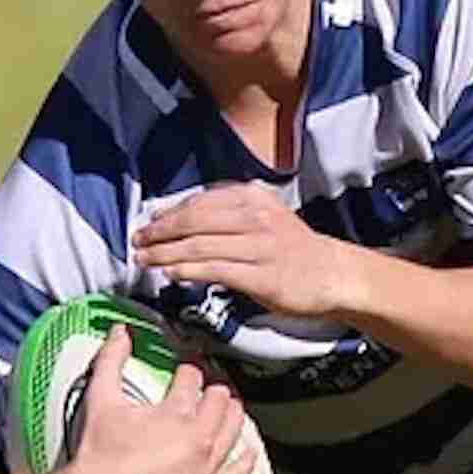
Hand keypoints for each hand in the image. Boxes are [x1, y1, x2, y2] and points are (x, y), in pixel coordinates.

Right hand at [51, 324, 252, 473]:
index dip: (189, 367)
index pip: (193, 378)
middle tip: (205, 384)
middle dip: (213, 387)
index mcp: (176, 413)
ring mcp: (205, 468)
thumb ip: (111, 360)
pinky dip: (245, 458)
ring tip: (224, 406)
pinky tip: (248, 449)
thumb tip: (120, 330)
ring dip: (231, 413)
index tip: (186, 366)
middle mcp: (199, 439)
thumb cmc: (96, 453)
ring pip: (235, 430)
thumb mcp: (101, 400)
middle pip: (221, 400)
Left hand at [133, 184, 353, 317]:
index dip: (167, 215)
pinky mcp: (262, 276)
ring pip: (200, 245)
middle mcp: (255, 217)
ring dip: (165, 253)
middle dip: (160, 233)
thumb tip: (175, 218)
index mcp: (252, 197)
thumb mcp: (263, 216)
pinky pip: (215, 270)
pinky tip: (171, 274)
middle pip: (194, 221)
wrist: (334, 274)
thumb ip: (225, 214)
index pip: (198, 202)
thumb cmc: (293, 249)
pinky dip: (187, 271)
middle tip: (138, 244)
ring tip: (145, 261)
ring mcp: (260, 246)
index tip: (147, 226)